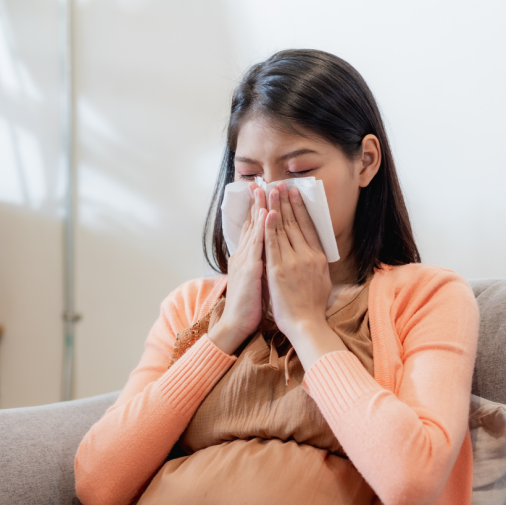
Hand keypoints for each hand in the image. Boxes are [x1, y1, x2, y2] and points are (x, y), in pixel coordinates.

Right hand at [208, 184, 265, 353]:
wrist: (237, 323)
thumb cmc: (248, 305)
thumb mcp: (254, 280)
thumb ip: (259, 264)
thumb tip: (268, 255)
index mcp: (245, 257)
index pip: (252, 229)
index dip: (257, 210)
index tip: (263, 193)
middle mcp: (243, 255)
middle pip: (252, 223)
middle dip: (258, 202)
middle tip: (262, 181)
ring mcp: (245, 260)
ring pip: (254, 228)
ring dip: (260, 207)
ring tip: (265, 189)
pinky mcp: (249, 269)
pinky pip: (257, 244)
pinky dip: (262, 227)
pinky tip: (266, 214)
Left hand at [263, 182, 331, 337]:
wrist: (307, 324)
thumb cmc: (312, 307)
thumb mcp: (322, 280)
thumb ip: (316, 264)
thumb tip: (316, 254)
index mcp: (318, 257)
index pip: (308, 227)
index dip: (300, 208)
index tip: (295, 193)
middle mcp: (307, 255)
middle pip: (295, 223)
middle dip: (286, 202)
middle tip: (280, 183)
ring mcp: (293, 262)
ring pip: (283, 230)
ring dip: (276, 208)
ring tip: (271, 191)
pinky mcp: (278, 270)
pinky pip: (273, 244)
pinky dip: (269, 228)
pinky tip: (266, 213)